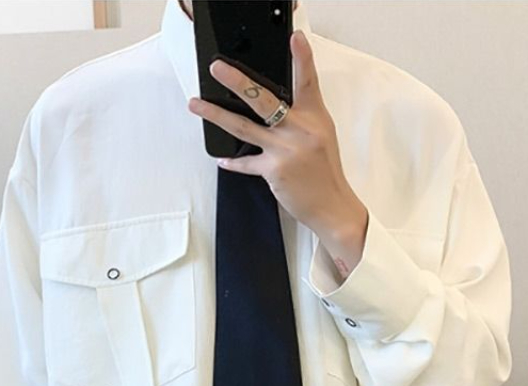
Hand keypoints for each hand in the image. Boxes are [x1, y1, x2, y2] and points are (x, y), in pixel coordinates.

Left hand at [187, 29, 368, 276]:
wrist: (331, 205)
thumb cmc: (325, 172)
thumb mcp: (322, 136)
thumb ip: (301, 118)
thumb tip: (275, 107)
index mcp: (315, 117)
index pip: (307, 81)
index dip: (302, 58)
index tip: (295, 38)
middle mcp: (299, 129)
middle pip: (263, 99)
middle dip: (237, 81)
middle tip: (218, 69)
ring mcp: (285, 149)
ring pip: (243, 126)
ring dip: (216, 115)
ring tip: (197, 105)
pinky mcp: (273, 170)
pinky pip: (246, 162)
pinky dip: (234, 162)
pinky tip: (222, 160)